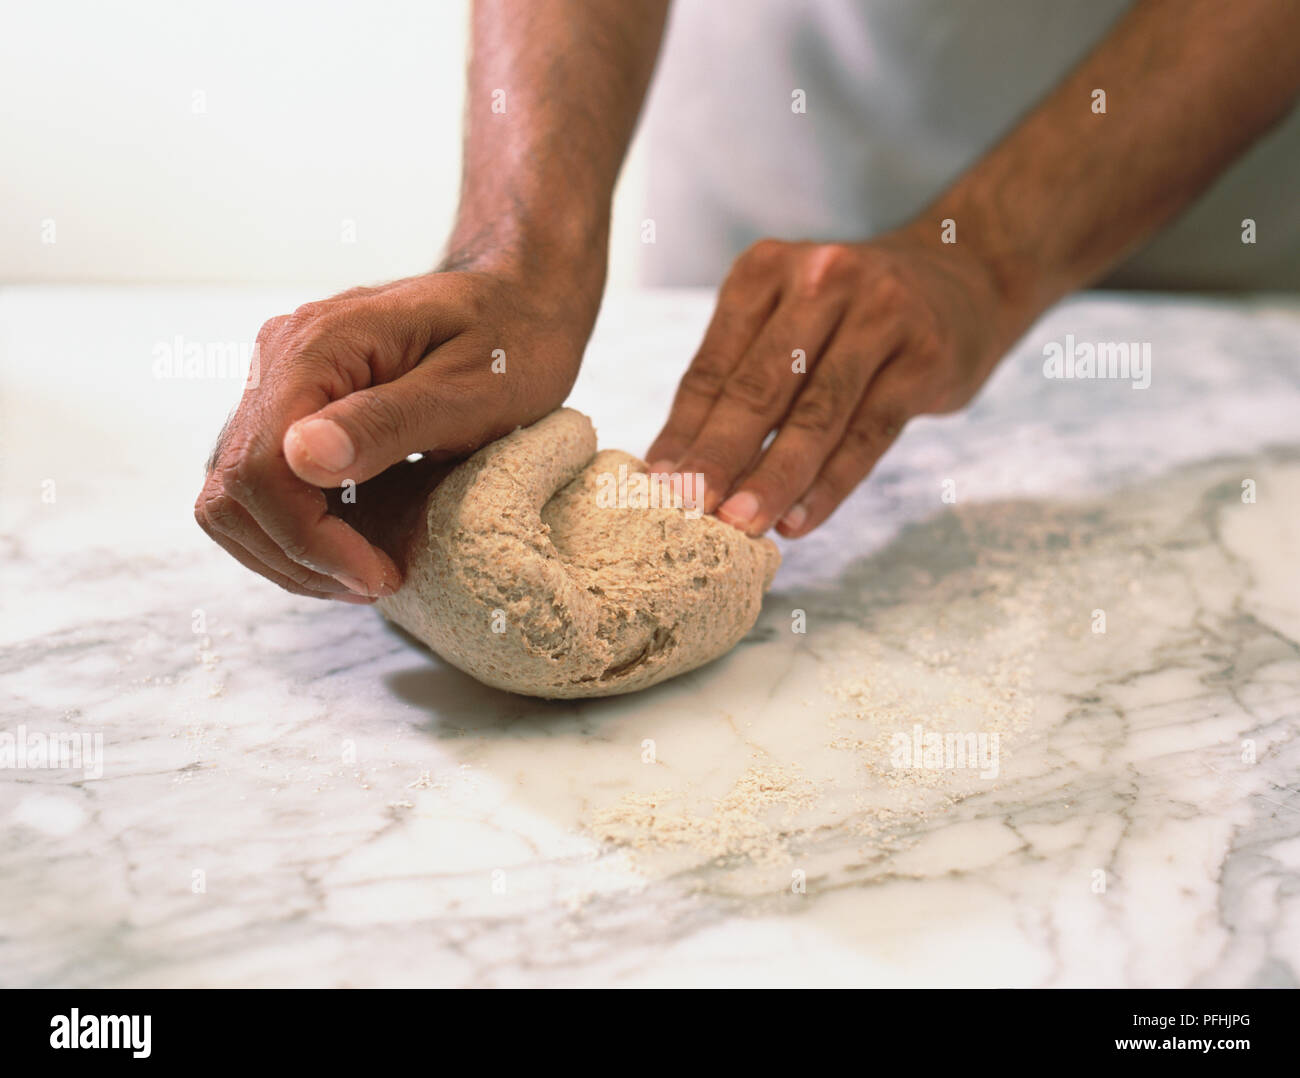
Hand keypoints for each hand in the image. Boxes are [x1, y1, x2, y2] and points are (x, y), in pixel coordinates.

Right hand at [195, 265, 597, 600]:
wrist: (516, 300)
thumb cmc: (508, 341)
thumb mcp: (469, 389)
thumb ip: (387, 421)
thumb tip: (301, 458)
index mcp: (316, 346)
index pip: (261, 468)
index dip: (308, 541)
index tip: (378, 575)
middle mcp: (277, 360)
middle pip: (231, 490)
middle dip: (297, 557)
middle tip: (376, 582)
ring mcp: (275, 383)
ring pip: (231, 497)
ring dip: (287, 553)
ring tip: (365, 574)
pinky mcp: (288, 409)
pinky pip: (258, 486)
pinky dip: (292, 531)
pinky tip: (352, 547)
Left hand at [646, 223, 1019, 537]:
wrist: (965, 275)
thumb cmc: (851, 315)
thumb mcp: (788, 319)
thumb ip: (740, 377)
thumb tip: (676, 465)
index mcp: (766, 270)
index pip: (713, 367)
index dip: (684, 431)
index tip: (657, 486)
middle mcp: (821, 280)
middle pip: (759, 388)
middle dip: (719, 458)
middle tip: (687, 510)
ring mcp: (880, 314)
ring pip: (815, 415)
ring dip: (773, 478)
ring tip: (739, 526)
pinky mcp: (926, 356)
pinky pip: (869, 434)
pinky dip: (830, 484)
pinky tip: (799, 520)